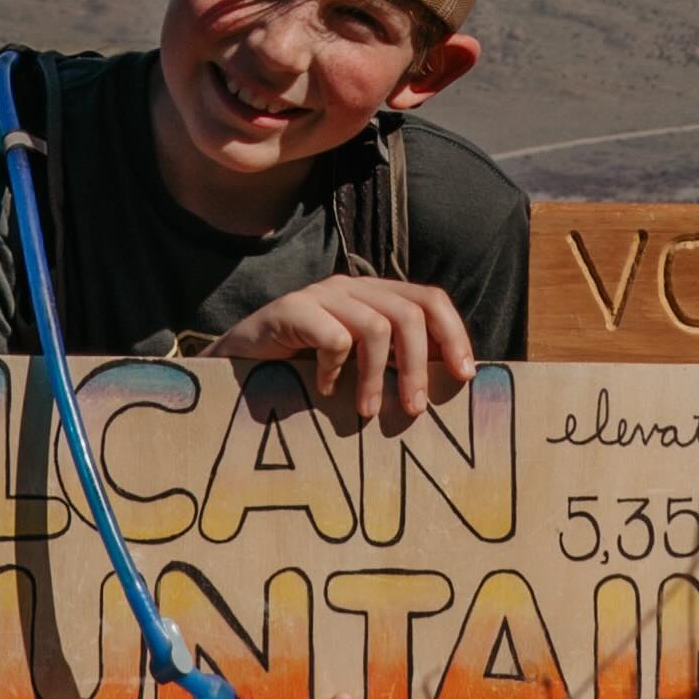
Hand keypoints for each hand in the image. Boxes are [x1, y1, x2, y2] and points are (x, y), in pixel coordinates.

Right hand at [216, 279, 473, 429]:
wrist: (234, 369)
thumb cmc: (301, 373)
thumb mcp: (356, 368)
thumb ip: (393, 364)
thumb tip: (448, 385)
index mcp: (374, 296)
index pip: (430, 299)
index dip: (453, 334)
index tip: (464, 376)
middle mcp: (351, 287)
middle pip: (410, 313)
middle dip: (419, 366)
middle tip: (413, 409)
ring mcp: (320, 295)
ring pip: (377, 326)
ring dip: (378, 377)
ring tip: (366, 411)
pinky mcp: (290, 309)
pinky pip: (333, 337)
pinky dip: (335, 370)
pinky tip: (322, 390)